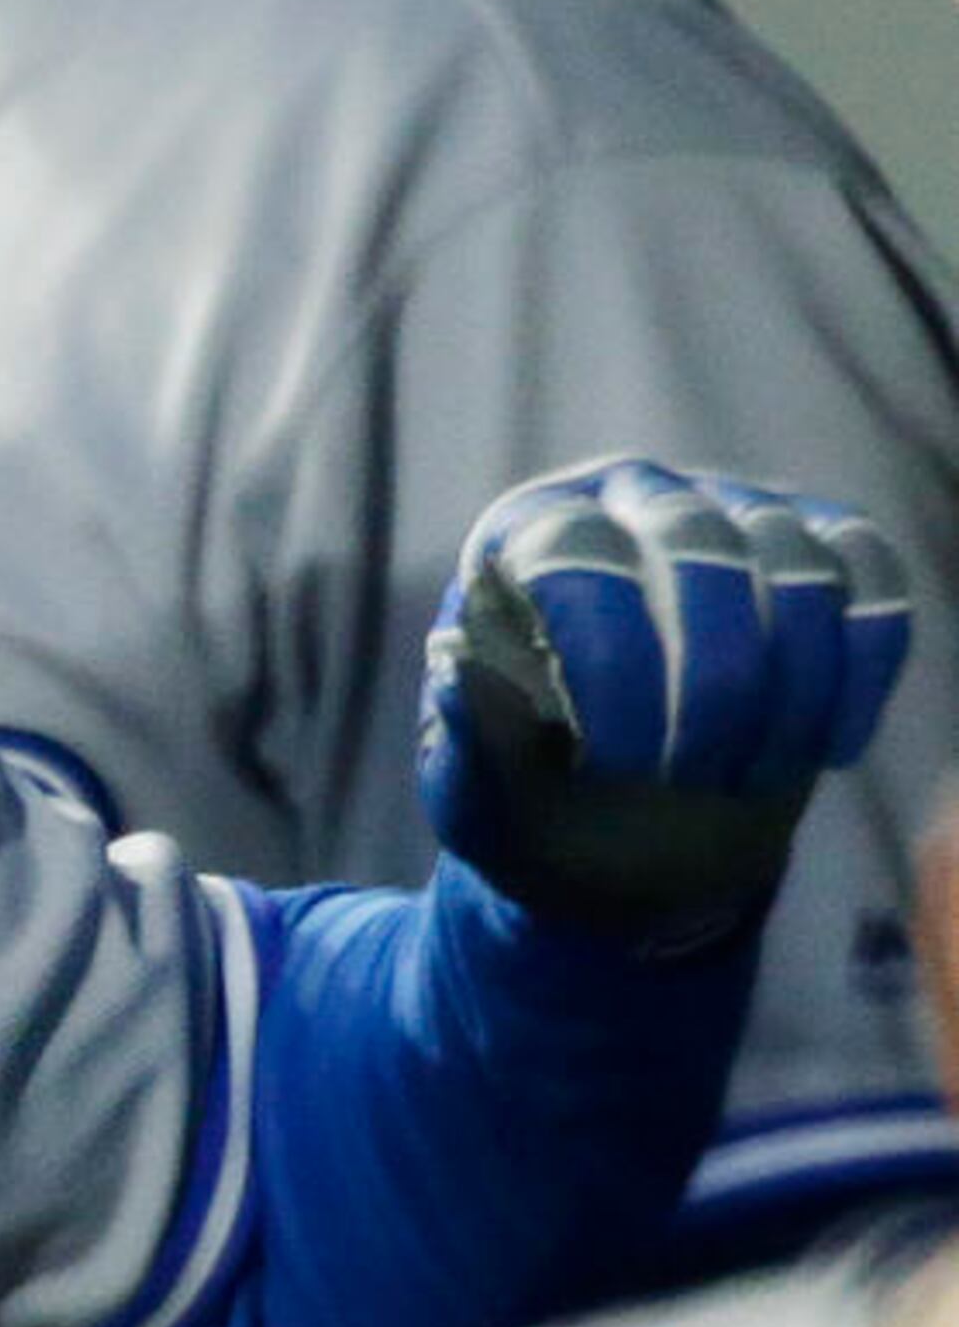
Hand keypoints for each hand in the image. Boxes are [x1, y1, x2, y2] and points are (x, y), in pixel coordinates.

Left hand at [422, 458, 910, 954]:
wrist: (631, 829)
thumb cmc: (537, 802)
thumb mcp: (480, 796)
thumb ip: (469, 741)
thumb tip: (459, 670)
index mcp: (522, 537)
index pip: (574, 553)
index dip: (612, 662)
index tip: (617, 763)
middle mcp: (627, 497)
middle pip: (696, 543)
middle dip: (711, 681)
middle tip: (689, 780)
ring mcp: (732, 510)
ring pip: (796, 564)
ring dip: (790, 691)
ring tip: (742, 780)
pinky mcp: (820, 547)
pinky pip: (868, 577)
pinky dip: (861, 669)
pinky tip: (824, 752)